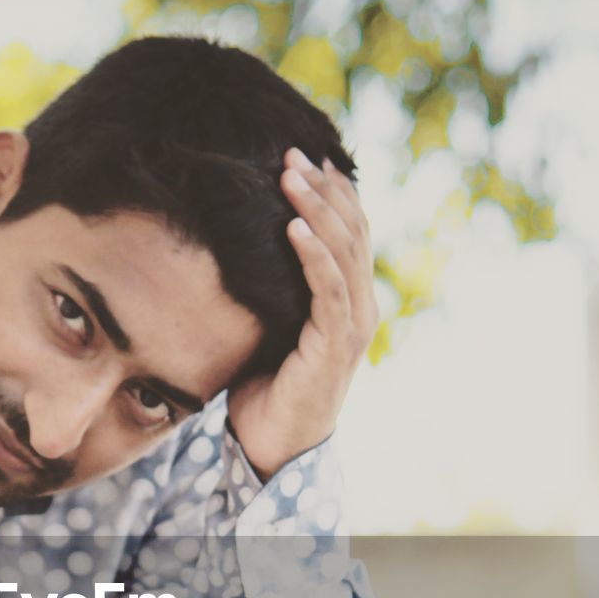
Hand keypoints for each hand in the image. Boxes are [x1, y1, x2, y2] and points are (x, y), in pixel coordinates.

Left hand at [227, 146, 379, 481]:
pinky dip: (313, 255)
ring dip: (316, 209)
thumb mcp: (270, 325)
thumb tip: (237, 242)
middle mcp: (360, 307)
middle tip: (291, 152)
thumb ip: (272, 287)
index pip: (350, 231)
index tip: (302, 156)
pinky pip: (329, 290)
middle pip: (351, 231)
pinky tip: (293, 226)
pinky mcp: (335, 346)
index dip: (331, 191)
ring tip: (290, 174)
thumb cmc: (265, 387)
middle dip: (322, 188)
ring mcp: (352, 326)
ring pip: (343, 252)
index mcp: (350, 300)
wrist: (272, 445)